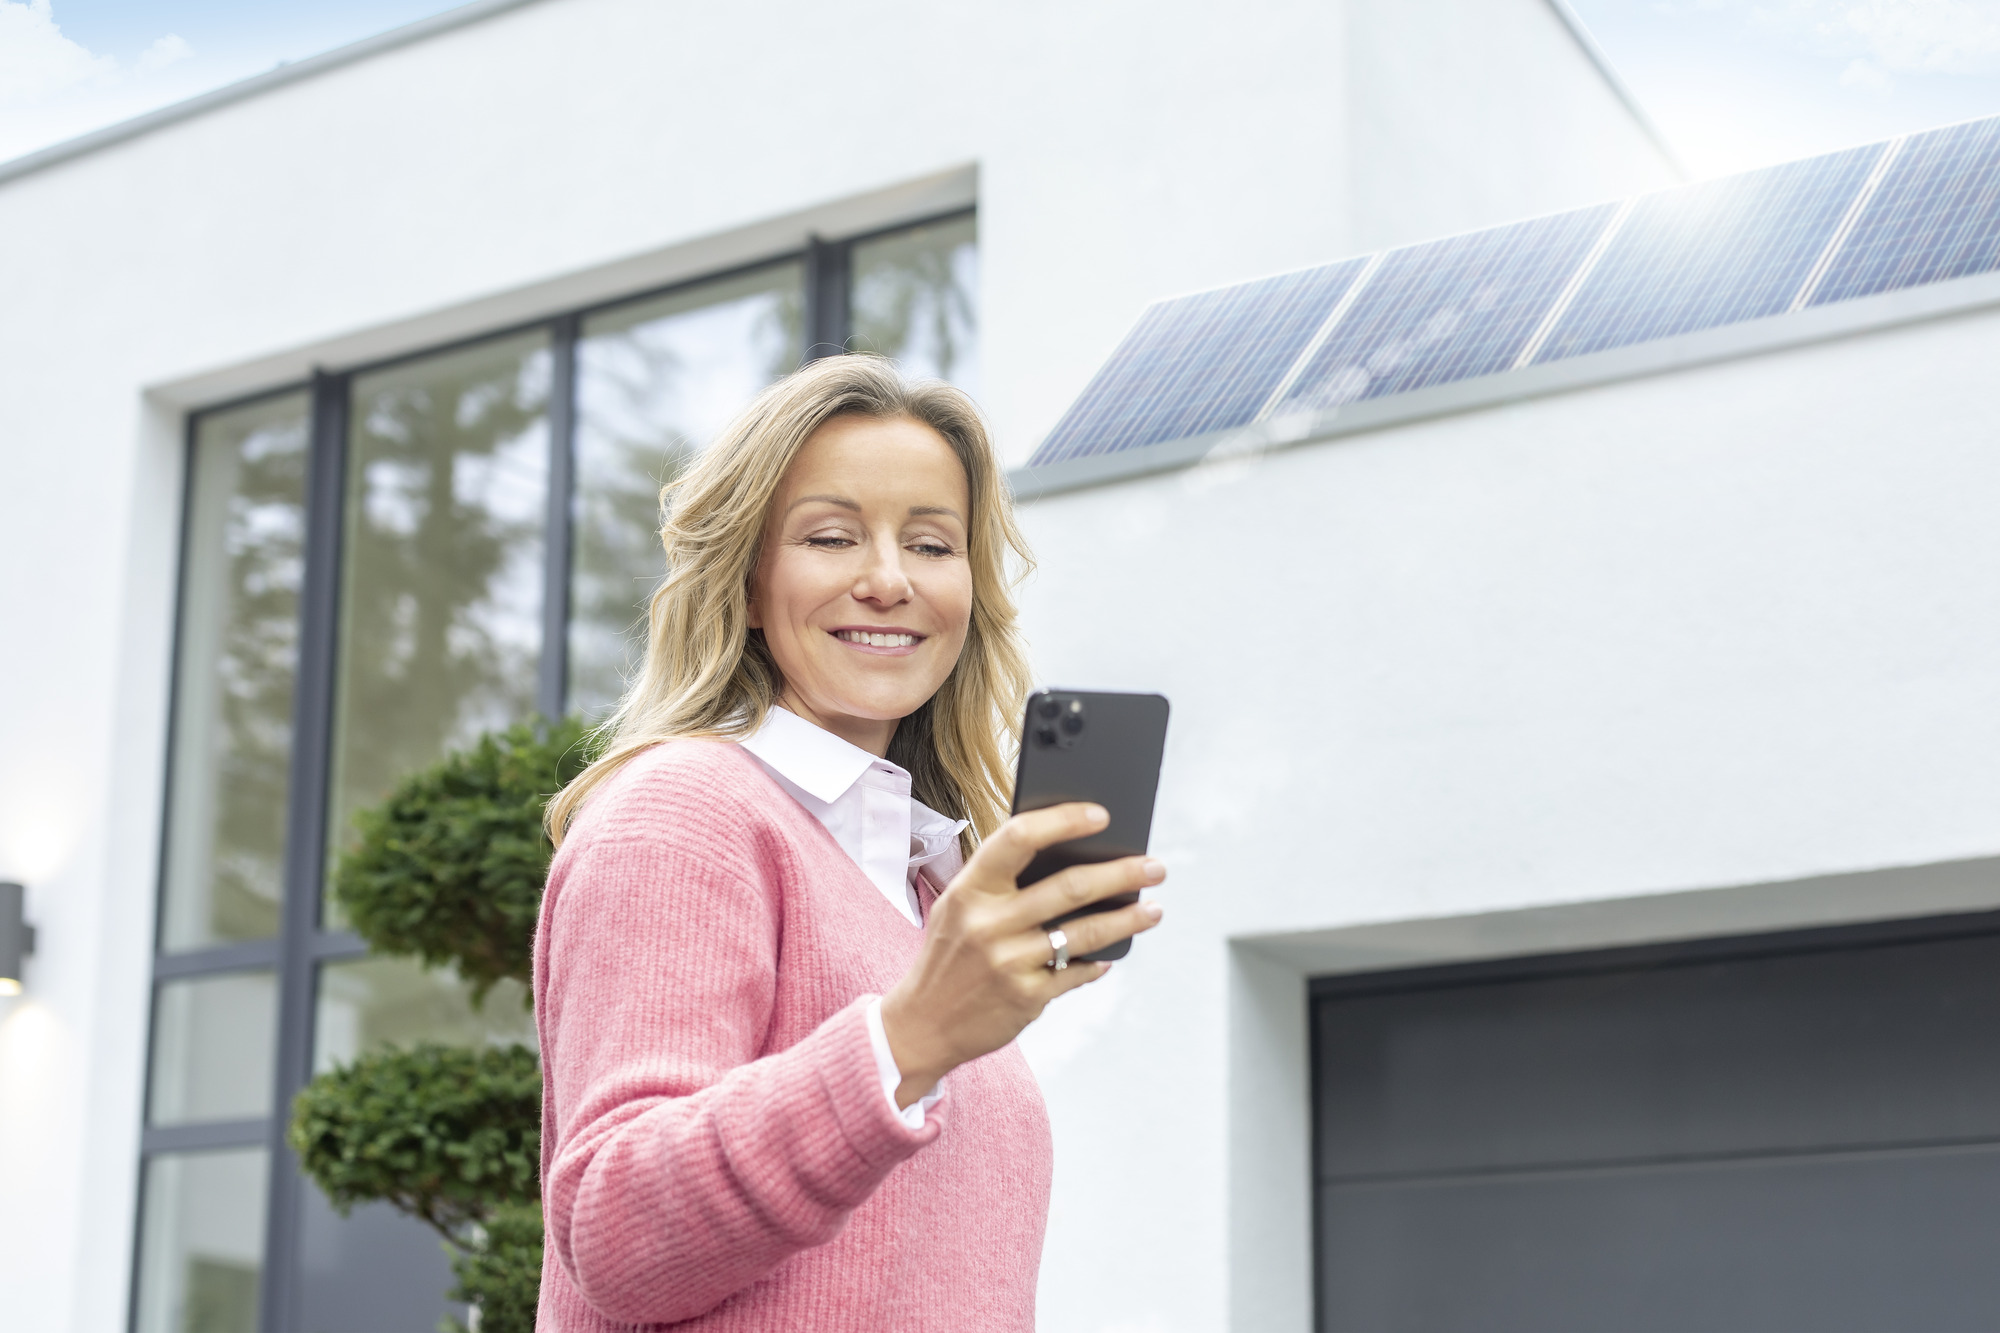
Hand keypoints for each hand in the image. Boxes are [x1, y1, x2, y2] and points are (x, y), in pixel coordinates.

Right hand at [878, 802, 1165, 1107]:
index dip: (1063, 820)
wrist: (921, 1025)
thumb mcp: (957, 908)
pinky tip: (1112, 952)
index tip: (1101, 815)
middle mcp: (989, 923)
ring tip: (1153, 909)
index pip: (1019, 838)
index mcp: (970, 889)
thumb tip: (1068, 857)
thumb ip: (999, 883)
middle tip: (1153, 866)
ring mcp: (1009, 962)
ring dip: (1128, 919)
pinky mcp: (1026, 997)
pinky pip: (1077, 971)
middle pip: (1069, 886)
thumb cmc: (948, 957)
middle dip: (1121, 874)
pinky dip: (1099, 960)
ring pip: (1085, 932)